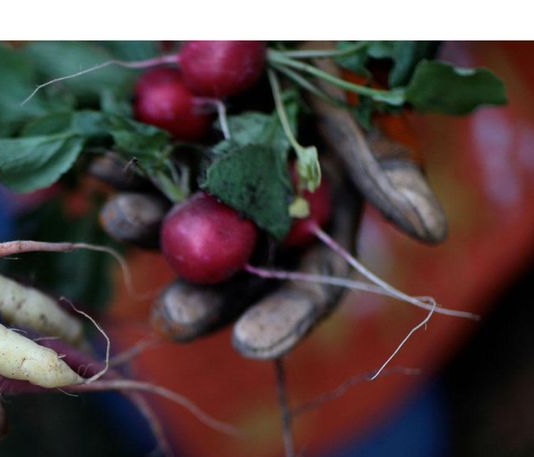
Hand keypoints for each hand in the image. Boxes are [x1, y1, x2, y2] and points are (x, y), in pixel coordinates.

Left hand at [96, 49, 446, 359]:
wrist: (285, 34)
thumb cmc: (343, 79)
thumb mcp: (367, 124)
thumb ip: (388, 175)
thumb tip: (431, 231)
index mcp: (310, 235)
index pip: (302, 293)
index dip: (280, 322)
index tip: (250, 345)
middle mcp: (256, 227)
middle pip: (229, 279)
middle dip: (200, 300)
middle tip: (172, 320)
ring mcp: (209, 193)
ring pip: (177, 227)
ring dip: (146, 228)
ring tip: (122, 219)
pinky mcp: (171, 158)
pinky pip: (143, 170)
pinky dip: (122, 168)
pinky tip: (102, 168)